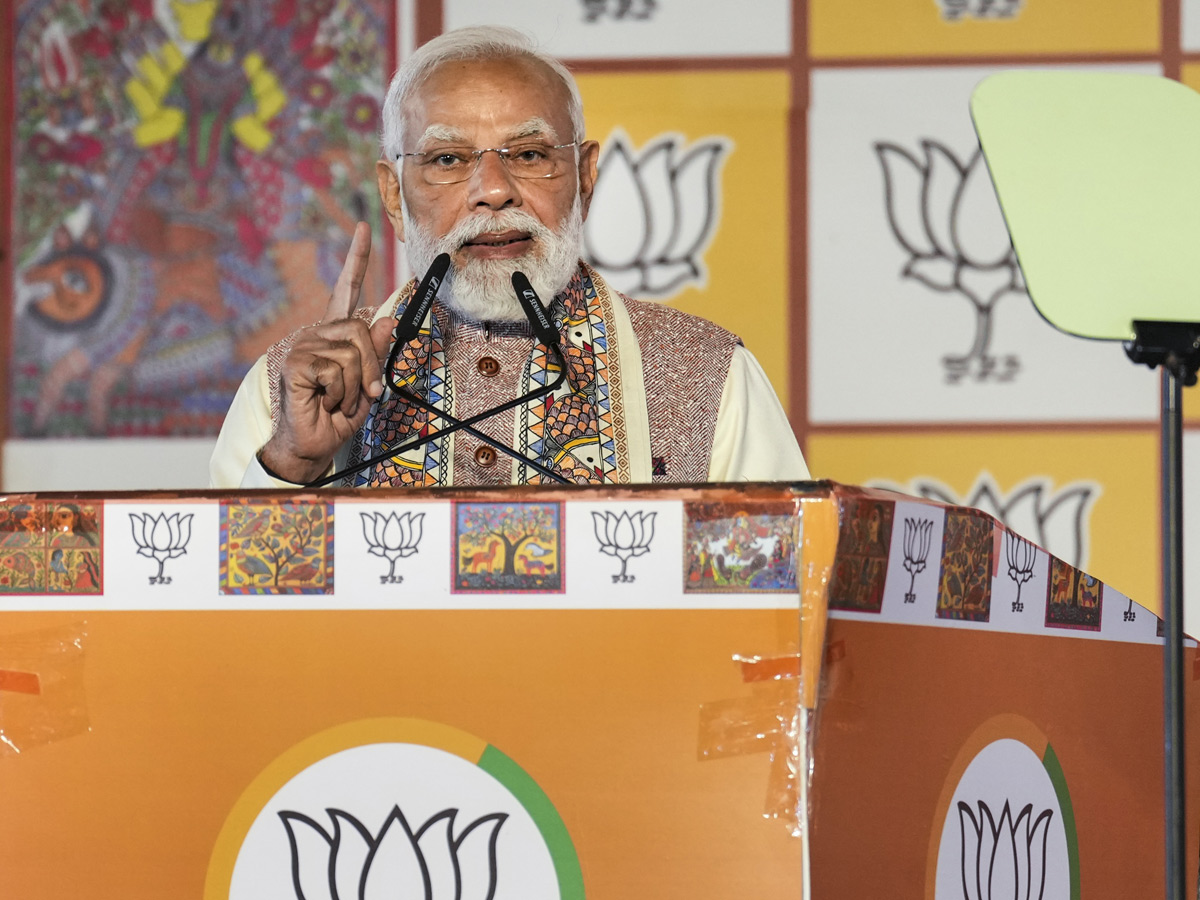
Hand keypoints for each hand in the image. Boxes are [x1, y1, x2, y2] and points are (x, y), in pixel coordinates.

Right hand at [260, 222, 396, 483]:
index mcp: (333, 336)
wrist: (311, 445)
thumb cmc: (336, 417)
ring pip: (353, 353)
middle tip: (365, 394)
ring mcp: (302, 346)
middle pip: (361, 330)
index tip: (362, 228)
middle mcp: (315, 334)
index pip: (345, 290)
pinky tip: (322, 401)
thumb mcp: (366, 384)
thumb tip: (388, 319)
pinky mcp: (295, 362)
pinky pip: (337, 370)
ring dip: (355, 386)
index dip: (355, 259)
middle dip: (372, 368)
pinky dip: (340, 394)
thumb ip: (376, 353)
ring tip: (337, 401)